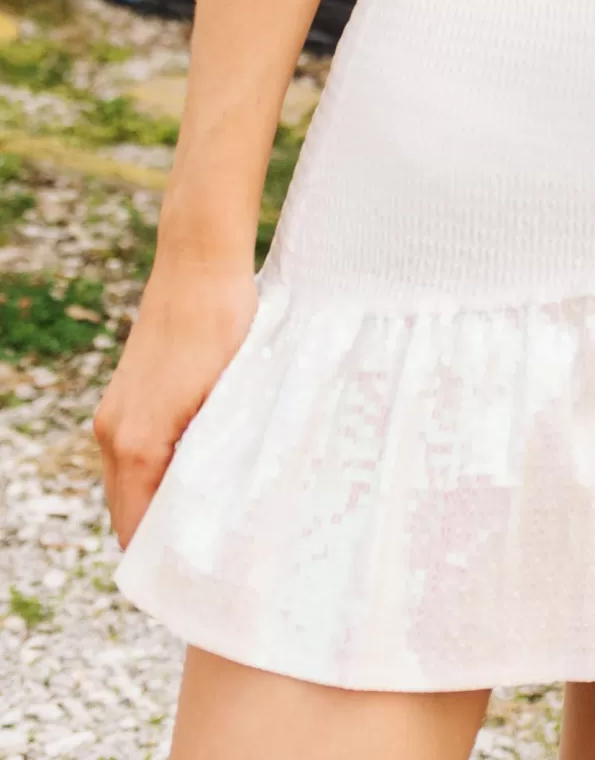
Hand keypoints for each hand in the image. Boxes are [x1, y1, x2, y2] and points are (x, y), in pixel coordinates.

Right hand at [93, 263, 259, 547]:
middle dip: (162, 539)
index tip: (197, 584)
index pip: (136, 532)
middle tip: (211, 560)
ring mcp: (115, 414)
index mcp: (136, 444)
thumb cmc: (224, 323)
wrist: (199, 261)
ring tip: (208, 522)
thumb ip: (219, 457)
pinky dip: (156, 472)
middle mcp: (112, 434)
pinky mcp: (124, 396)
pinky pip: (132, 454)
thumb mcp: (231, 398)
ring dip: (160, 503)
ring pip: (129, 483)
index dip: (165, 564)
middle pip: (128, 513)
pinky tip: (198, 471)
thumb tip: (229, 508)